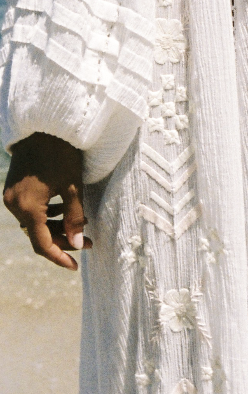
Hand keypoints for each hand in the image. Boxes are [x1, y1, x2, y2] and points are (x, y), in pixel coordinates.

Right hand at [3, 133, 89, 270]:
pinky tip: (67, 210)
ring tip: (84, 224)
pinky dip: (48, 215)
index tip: (75, 267)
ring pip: (35, 223)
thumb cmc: (61, 154)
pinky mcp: (15, 189)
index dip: (59, 257)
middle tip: (89, 242)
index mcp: (27, 207)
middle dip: (64, 241)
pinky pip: (30, 210)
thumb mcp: (73, 186)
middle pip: (38, 235)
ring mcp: (12, 196)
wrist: (42, 126)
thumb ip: (75, 217)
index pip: (42, 244)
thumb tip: (78, 245)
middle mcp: (14, 204)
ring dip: (58, 227)